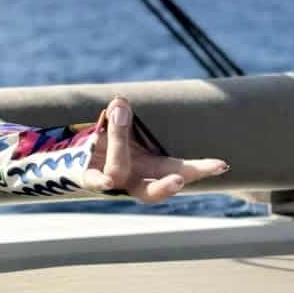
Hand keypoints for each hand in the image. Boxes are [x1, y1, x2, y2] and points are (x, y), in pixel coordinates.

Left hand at [81, 94, 228, 202]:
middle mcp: (133, 179)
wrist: (72, 154)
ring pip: (119, 171)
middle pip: (153, 190)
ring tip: (120, 110)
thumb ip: (124, 118)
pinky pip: (94, 180)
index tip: (221, 165)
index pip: (179, 170)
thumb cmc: (107, 140)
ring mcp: (111, 180)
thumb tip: (120, 102)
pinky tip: (106, 181)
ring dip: (121, 141)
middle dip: (168, 185)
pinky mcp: (87, 178)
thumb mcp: (122, 128)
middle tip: (180, 179)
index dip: (199, 170)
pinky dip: (100, 180)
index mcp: (149, 167)